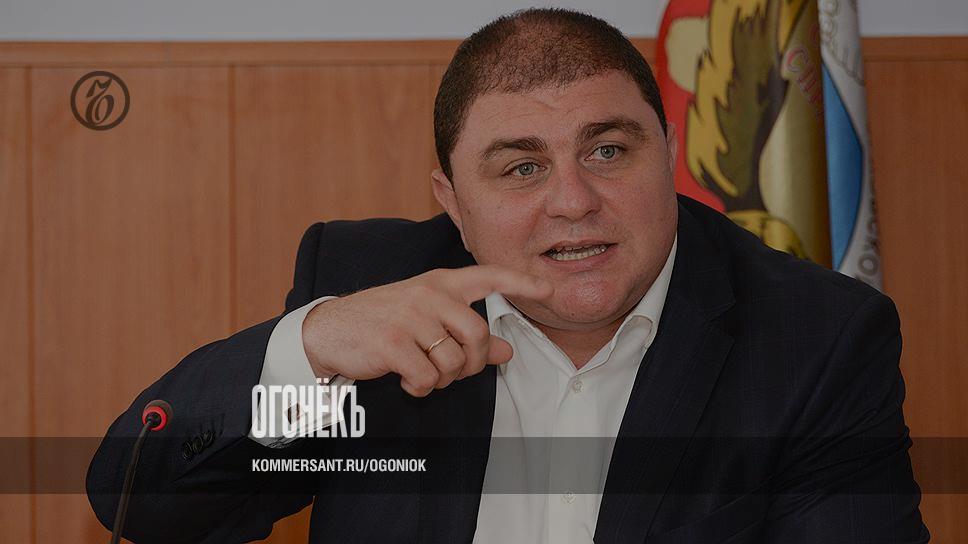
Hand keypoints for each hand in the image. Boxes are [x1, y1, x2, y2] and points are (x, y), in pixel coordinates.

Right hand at [302, 265, 553, 396]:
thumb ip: (467, 333)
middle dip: (472, 363)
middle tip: (453, 371)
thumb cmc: (384, 322)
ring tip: (424, 374)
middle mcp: (428, 295)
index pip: (488, 276)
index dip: (520, 282)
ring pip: (453, 361)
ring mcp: (409, 317)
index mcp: (440, 283)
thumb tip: (508, 350)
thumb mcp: (427, 319)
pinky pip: (427, 377)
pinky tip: (407, 381)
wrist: (330, 329)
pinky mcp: (392, 343)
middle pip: (478, 334)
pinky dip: (421, 388)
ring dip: (443, 379)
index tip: (548, 287)